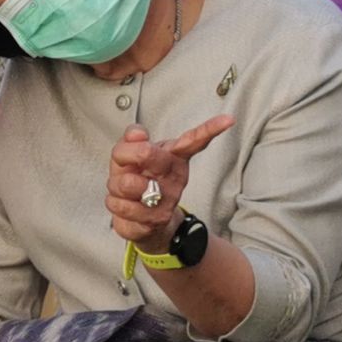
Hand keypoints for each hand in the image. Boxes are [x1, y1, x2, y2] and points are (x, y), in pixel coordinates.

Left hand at [105, 118, 234, 251]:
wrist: (143, 221)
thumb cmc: (137, 181)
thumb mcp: (128, 157)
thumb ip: (130, 142)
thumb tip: (136, 134)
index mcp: (173, 159)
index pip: (193, 141)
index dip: (209, 129)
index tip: (228, 119)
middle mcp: (175, 179)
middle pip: (147, 153)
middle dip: (127, 157)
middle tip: (129, 166)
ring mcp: (167, 201)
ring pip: (125, 183)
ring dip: (115, 185)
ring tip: (125, 190)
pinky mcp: (155, 221)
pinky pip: (119, 206)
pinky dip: (114, 203)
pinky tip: (125, 206)